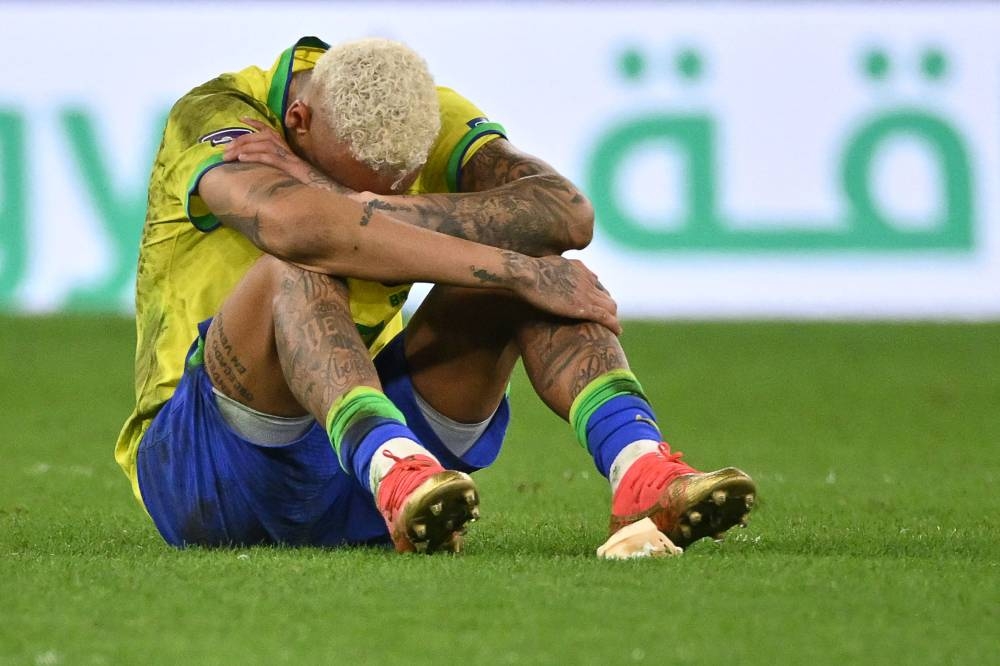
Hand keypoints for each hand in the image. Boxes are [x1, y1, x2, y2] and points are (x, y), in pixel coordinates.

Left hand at [223, 117, 323, 185]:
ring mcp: (288, 157)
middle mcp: (286, 149)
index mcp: (285, 148)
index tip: (241, 118)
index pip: (269, 130)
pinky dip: (254, 156)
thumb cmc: (304, 185)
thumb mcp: (286, 173)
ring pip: (263, 144)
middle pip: (260, 136)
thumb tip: (257, 169)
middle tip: (224, 149)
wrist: (323, 191)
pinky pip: (269, 157)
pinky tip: (242, 159)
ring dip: (243, 149)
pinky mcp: (289, 166)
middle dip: (240, 141)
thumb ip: (274, 168)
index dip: (255, 122)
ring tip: (228, 156)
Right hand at [506, 254, 620, 334]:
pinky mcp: (583, 307)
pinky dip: (613, 324)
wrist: (526, 274)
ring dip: (612, 316)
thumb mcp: (542, 264)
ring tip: (613, 328)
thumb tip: (550, 272)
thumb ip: (552, 269)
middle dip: (607, 306)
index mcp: (577, 268)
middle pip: (604, 294)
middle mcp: (586, 279)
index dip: (596, 294)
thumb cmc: (526, 271)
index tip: (595, 304)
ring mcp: (586, 293)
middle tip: (606, 319)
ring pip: (610, 306)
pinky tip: (617, 332)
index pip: (593, 282)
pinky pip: (605, 317)